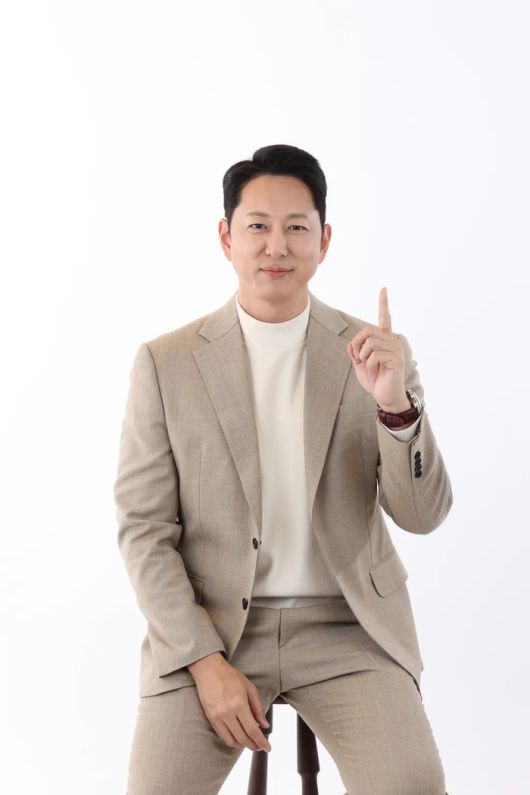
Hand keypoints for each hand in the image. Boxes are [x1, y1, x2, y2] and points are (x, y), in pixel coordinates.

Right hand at [189, 653, 271, 751]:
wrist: (208, 669)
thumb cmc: (229, 675)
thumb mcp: (249, 688)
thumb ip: (258, 708)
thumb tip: (264, 725)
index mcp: (239, 704)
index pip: (252, 730)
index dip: (261, 741)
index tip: (268, 747)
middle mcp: (227, 713)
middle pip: (243, 738)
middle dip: (254, 745)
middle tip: (260, 746)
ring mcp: (217, 716)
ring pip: (231, 740)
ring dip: (242, 745)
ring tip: (250, 743)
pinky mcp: (210, 718)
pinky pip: (222, 735)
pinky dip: (231, 741)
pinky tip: (238, 738)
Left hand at [347, 287, 409, 411]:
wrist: (384, 396)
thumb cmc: (374, 380)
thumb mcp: (359, 364)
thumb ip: (355, 352)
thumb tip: (351, 344)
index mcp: (384, 340)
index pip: (384, 318)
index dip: (383, 304)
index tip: (384, 289)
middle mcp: (392, 341)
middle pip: (368, 330)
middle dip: (358, 343)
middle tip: (358, 357)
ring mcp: (396, 349)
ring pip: (371, 342)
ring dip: (363, 355)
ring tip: (368, 365)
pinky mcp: (396, 359)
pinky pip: (375, 354)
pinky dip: (369, 363)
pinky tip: (375, 369)